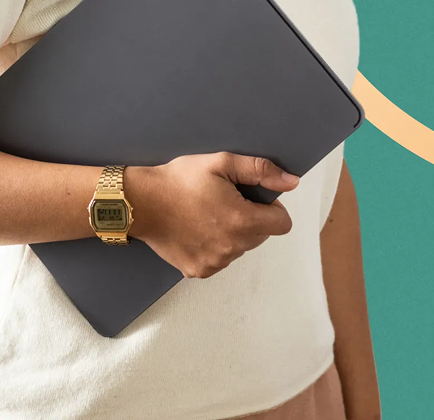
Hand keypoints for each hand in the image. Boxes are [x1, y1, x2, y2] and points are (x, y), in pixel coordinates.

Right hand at [126, 151, 298, 278]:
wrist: (141, 201)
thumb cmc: (179, 179)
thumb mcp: (221, 162)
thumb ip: (259, 170)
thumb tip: (292, 182)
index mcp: (242, 221)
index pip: (282, 224)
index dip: (272, 208)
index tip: (251, 197)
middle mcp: (232, 248)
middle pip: (260, 236)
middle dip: (250, 218)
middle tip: (224, 200)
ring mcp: (215, 262)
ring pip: (240, 248)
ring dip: (232, 233)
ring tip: (206, 212)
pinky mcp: (198, 271)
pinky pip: (220, 259)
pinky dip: (214, 246)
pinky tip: (196, 228)